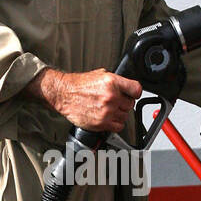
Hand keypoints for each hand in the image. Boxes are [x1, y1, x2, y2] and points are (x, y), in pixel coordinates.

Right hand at [26, 66, 141, 132]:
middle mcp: (111, 96)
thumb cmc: (79, 85)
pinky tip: (109, 118)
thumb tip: (126, 87)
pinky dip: (115, 124)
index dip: (135, 92)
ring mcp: (107, 111)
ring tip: (109, 109)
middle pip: (130, 104)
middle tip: (115, 102)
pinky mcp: (101, 123)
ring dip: (119, 114)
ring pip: (125, 116)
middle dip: (124, 103)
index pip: (136, 89)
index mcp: (112, 82)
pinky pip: (118, 126)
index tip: (132, 94)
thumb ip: (116, 81)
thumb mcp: (100, 74)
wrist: (64, 94)